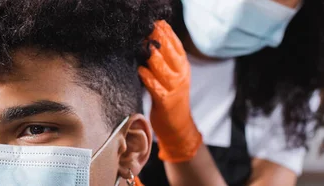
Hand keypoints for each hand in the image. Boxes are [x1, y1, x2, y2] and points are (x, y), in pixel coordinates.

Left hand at [138, 20, 201, 162]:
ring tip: (144, 47)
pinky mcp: (166, 101)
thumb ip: (164, 62)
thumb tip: (150, 43)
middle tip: (148, 32)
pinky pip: (155, 86)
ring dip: (153, 57)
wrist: (178, 127)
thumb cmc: (171, 101)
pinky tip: (140, 70)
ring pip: (164, 68)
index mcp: (183, 69)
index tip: (157, 24)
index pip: (177, 46)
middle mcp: (181, 76)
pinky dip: (147, 77)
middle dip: (160, 41)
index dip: (168, 34)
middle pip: (172, 54)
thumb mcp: (172, 78)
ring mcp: (175, 89)